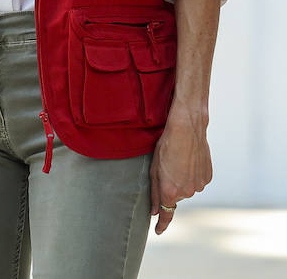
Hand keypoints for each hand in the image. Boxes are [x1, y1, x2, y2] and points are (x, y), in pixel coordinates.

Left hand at [149, 102, 211, 234]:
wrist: (187, 130)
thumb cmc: (165, 147)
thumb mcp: (153, 170)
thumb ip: (153, 193)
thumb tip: (153, 211)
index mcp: (170, 191)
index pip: (166, 214)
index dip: (161, 224)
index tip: (158, 231)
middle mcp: (187, 192)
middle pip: (175, 196)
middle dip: (169, 186)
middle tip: (167, 167)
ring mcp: (199, 186)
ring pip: (187, 188)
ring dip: (181, 180)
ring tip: (178, 161)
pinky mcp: (208, 178)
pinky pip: (197, 181)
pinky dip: (192, 175)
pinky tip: (189, 161)